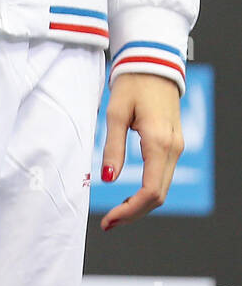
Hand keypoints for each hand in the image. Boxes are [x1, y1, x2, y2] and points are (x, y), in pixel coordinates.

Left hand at [99, 73, 184, 230]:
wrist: (152, 62)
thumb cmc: (131, 83)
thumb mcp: (115, 112)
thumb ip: (112, 147)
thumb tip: (107, 178)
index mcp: (159, 142)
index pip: (151, 192)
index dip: (130, 211)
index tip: (109, 220)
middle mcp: (173, 149)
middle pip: (158, 196)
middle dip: (134, 213)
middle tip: (108, 223)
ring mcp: (177, 147)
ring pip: (163, 188)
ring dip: (141, 204)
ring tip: (115, 212)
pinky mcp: (174, 143)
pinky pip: (163, 175)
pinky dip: (148, 191)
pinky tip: (130, 195)